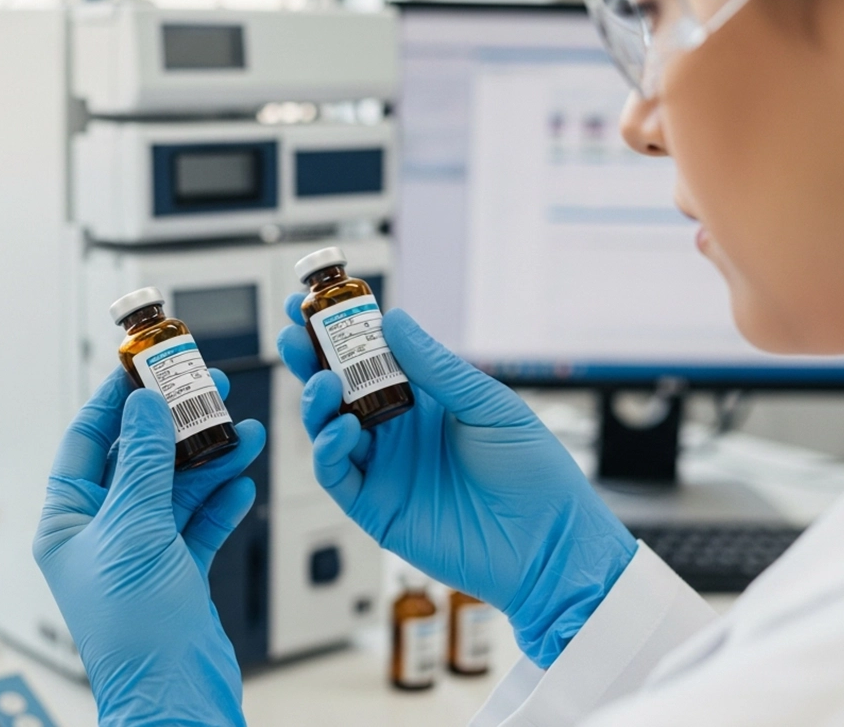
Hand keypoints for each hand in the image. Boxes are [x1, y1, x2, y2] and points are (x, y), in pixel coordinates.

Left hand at [34, 368, 264, 725]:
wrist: (174, 693)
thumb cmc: (134, 630)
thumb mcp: (135, 527)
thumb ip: (142, 461)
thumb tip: (143, 405)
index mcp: (68, 521)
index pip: (86, 443)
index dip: (114, 402)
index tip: (141, 368)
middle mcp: (102, 533)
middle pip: (138, 459)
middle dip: (175, 425)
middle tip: (207, 389)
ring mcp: (141, 552)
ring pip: (176, 488)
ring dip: (210, 459)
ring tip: (242, 431)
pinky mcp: (177, 571)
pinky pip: (199, 522)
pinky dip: (221, 501)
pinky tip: (240, 479)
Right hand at [277, 297, 635, 666]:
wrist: (549, 544)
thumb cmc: (533, 473)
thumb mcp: (488, 405)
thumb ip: (436, 367)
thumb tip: (392, 319)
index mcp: (424, 399)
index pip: (370, 357)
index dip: (339, 331)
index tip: (313, 300)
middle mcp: (396, 431)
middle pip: (338, 389)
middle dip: (310, 360)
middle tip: (294, 335)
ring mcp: (383, 469)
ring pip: (327, 429)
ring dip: (316, 402)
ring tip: (323, 382)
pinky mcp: (376, 507)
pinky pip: (336, 474)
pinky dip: (329, 449)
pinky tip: (343, 429)